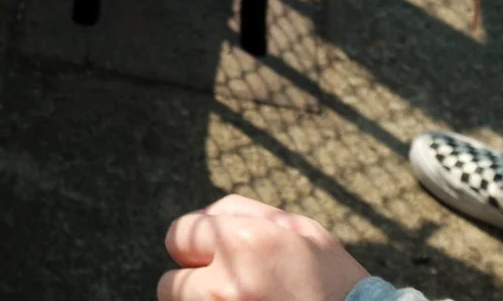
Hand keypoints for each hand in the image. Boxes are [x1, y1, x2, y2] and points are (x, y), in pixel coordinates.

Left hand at [156, 197, 369, 300]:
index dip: (195, 246)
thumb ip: (241, 212)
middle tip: (232, 289)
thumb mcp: (298, 227)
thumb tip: (198, 218)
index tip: (214, 258)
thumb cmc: (332, 279)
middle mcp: (228, 283)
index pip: (178, 236)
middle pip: (170, 284)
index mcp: (243, 242)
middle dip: (193, 285)